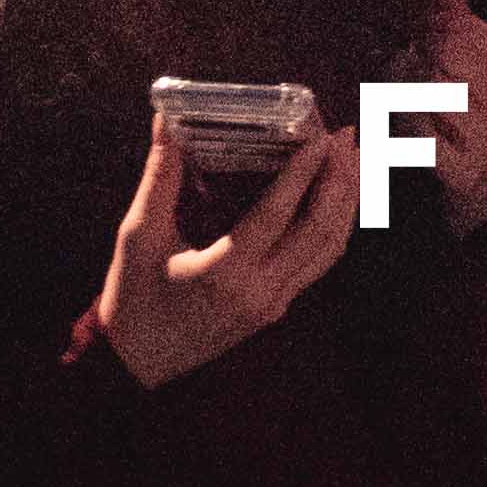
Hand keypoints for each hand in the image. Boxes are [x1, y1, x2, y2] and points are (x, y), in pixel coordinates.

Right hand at [92, 122, 357, 387]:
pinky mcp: (275, 309)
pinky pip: (318, 264)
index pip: (277, 215)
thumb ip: (159, 177)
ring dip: (346, 201)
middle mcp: (258, 291)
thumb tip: (164, 120)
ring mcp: (272, 305)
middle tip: (346, 136)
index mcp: (223, 273)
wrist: (135, 366)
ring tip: (355, 158)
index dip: (303, 172)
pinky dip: (334, 226)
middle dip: (339, 179)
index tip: (321, 135)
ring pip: (328, 249)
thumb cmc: (131, 300)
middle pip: (318, 231)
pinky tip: (337, 199)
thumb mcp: (138, 237)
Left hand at [418, 0, 486, 220]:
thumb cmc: (476, 114)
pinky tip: (408, 129)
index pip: (458, 32)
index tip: (421, 45)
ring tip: (408, 101)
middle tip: (411, 75)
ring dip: (405, 95)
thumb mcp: (476, 63)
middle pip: (441, 59)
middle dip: (417, 62)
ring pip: (427, 95)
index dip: (428, 33)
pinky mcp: (464, 174)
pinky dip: (402, 128)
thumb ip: (459, 20)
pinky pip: (416, 135)